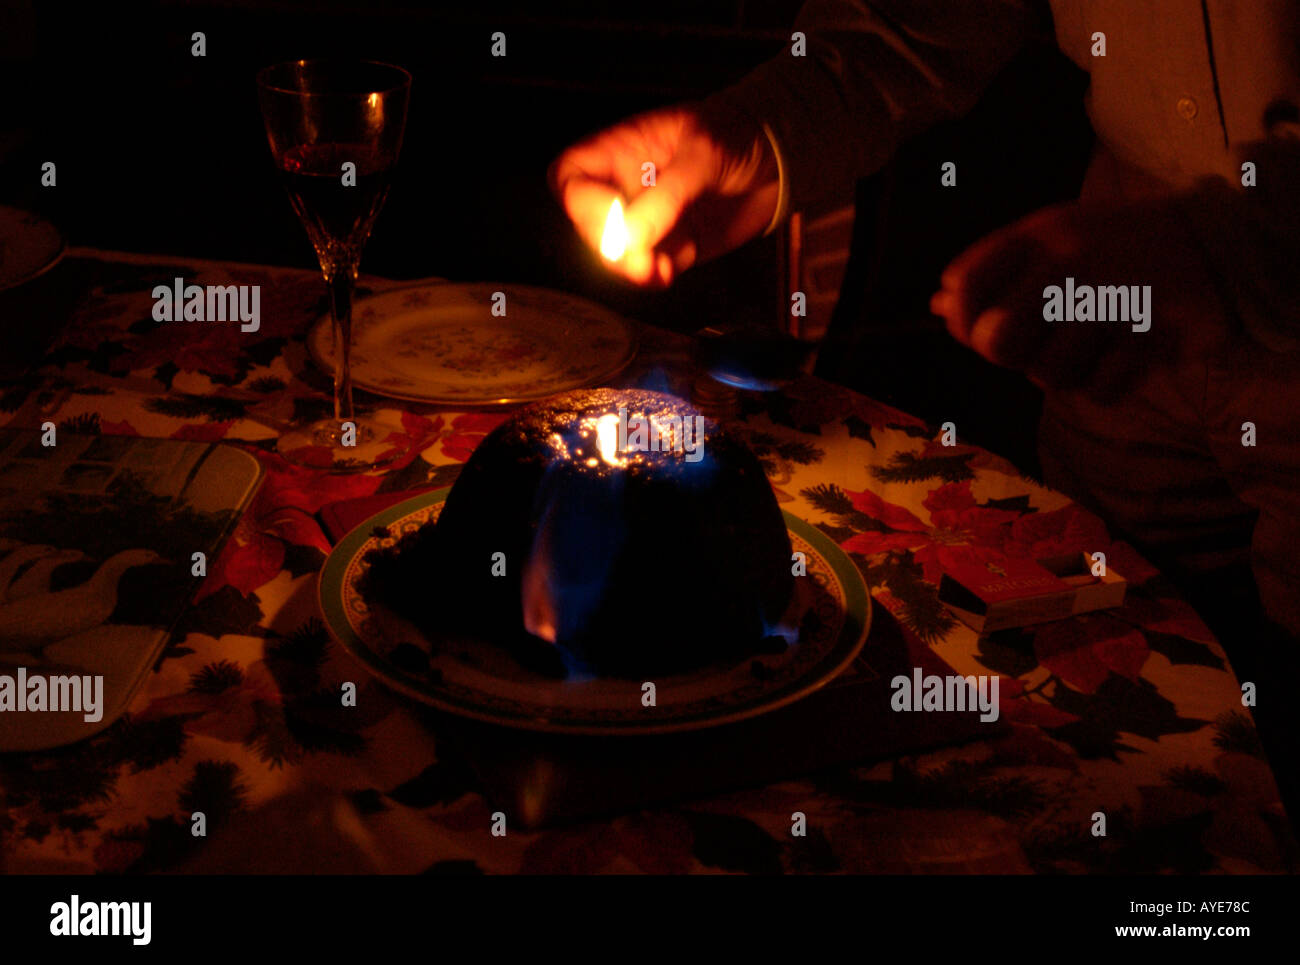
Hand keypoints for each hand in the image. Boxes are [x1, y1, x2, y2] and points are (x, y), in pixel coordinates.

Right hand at [548, 105, 780, 285]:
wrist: (778, 158)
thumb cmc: (735, 134)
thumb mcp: (702, 155)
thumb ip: (667, 196)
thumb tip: (630, 238)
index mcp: (619, 151)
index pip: (571, 178)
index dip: (582, 203)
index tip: (614, 218)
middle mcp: (626, 187)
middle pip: (590, 226)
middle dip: (610, 247)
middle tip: (639, 259)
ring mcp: (648, 220)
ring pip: (617, 255)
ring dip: (631, 270)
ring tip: (658, 271)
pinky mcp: (671, 246)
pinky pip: (649, 269)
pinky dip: (654, 277)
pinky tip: (670, 272)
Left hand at [930, 198, 1231, 402]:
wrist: (1217, 242)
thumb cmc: (1112, 249)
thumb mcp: (1052, 241)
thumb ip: (996, 272)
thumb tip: (939, 307)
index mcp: (1042, 234)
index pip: (967, 283)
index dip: (960, 319)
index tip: (975, 329)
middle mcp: (1073, 261)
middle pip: (998, 341)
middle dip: (1009, 356)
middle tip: (1035, 344)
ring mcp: (1113, 297)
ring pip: (1049, 375)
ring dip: (1064, 371)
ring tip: (1087, 344)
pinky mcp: (1154, 332)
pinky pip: (1100, 390)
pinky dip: (1107, 382)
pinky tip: (1121, 354)